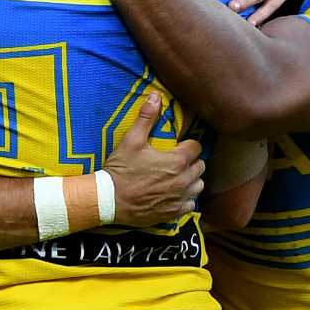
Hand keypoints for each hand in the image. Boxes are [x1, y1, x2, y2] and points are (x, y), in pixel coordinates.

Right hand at [105, 92, 201, 227]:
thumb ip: (146, 117)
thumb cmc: (120, 170)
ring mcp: (180, 198)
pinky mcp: (174, 213)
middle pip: (200, 166)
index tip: (178, 147)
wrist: (109, 200)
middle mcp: (184, 180)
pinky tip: (173, 195)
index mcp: (177, 161)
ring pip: (198, 186)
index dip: (187, 145)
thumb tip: (155, 96)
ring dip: (191, 181)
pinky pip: (190, 205)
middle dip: (191, 162)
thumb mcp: (131, 140)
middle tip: (176, 162)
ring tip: (177, 178)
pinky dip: (185, 199)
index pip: (196, 147)